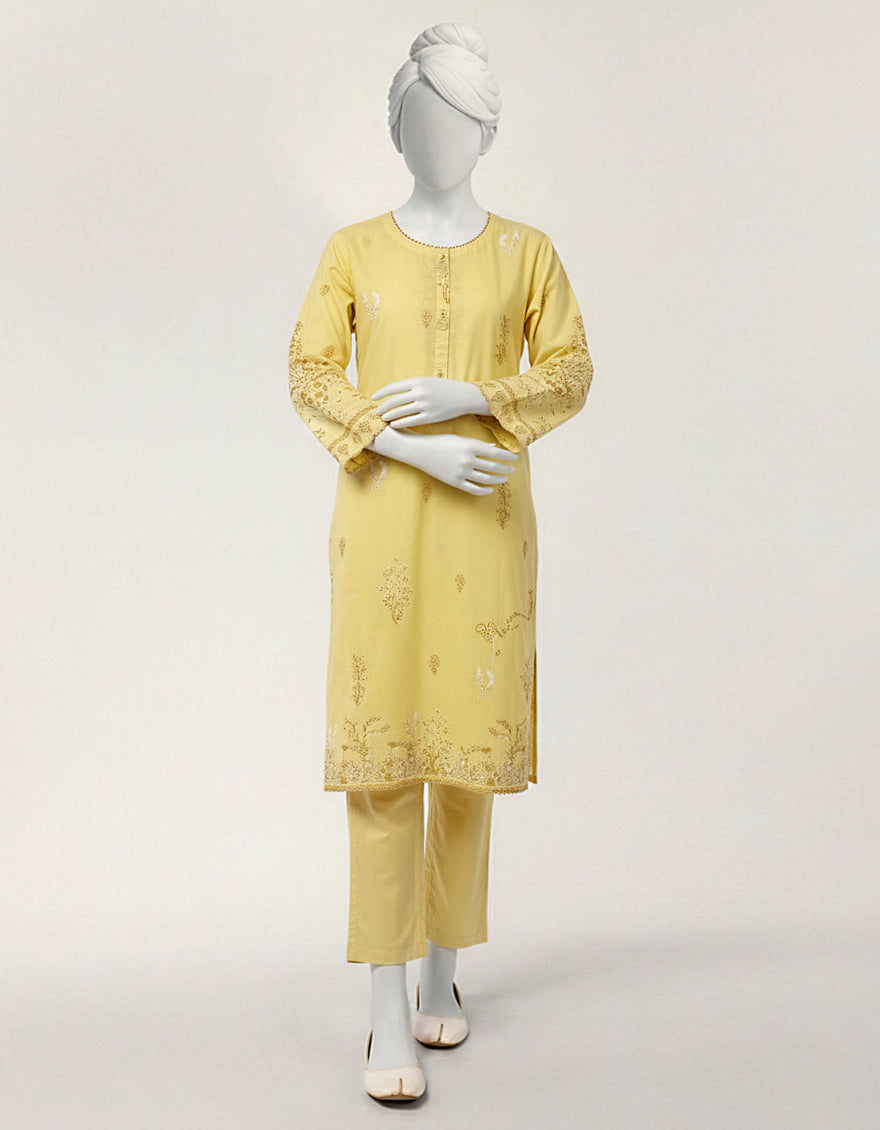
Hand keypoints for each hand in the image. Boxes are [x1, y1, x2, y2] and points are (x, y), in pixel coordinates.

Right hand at [370, 427, 516, 495]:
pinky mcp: (454, 482)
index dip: (507, 456)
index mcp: (470, 445)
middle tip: (512, 469)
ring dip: (497, 479)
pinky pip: (473, 489)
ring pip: (485, 478)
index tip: (515, 458)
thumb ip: (477, 444)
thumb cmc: (440, 441)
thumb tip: (493, 448)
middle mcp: (468, 459)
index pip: (495, 452)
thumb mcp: (459, 439)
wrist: (419, 451)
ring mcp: (461, 472)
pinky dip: (484, 490)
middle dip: (505, 468)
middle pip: (493, 466)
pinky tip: (490, 489)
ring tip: (503, 478)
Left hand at [372, 377, 489, 426]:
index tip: (374, 397)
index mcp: (418, 381)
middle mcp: (420, 393)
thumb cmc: (444, 388)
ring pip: (401, 412)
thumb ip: (412, 386)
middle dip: (383, 407)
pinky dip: (400, 423)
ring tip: (383, 419)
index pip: (394, 387)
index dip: (382, 393)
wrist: (463, 396)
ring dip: (390, 416)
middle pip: (395, 401)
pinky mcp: (430, 417)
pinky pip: (410, 421)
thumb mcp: (427, 381)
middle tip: (376, 412)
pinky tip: (394, 425)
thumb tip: (394, 392)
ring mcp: (425, 405)